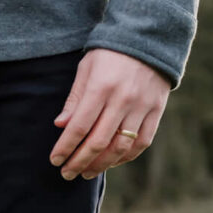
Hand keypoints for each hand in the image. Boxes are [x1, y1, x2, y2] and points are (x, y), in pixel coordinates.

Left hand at [50, 48, 170, 179]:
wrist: (150, 38)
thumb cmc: (110, 54)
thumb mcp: (86, 69)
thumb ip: (74, 99)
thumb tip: (60, 126)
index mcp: (101, 87)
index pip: (79, 127)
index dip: (65, 147)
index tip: (55, 160)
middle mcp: (123, 99)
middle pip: (99, 142)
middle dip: (79, 161)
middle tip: (67, 173)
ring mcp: (142, 106)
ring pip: (121, 147)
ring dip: (101, 164)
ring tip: (86, 172)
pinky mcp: (157, 110)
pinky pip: (142, 142)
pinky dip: (126, 157)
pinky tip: (111, 162)